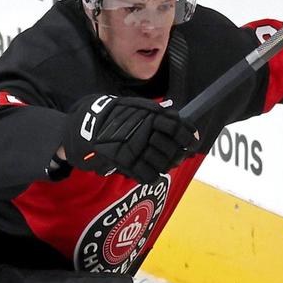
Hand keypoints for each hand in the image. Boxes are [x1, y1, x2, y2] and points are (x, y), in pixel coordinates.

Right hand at [62, 95, 198, 183]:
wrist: (88, 125)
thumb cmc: (116, 115)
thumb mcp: (138, 107)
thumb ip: (159, 114)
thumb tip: (181, 122)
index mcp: (150, 116)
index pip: (177, 127)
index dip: (189, 136)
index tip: (194, 141)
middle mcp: (145, 132)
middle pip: (172, 149)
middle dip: (178, 154)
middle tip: (179, 155)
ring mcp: (135, 149)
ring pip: (163, 164)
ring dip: (166, 165)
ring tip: (164, 163)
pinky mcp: (125, 162)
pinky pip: (148, 175)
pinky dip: (152, 175)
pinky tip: (150, 170)